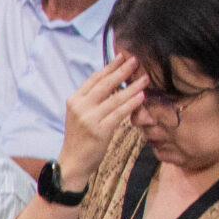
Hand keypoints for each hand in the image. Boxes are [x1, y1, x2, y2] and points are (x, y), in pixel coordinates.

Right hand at [61, 54, 144, 183]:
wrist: (73, 162)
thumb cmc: (80, 138)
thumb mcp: (80, 115)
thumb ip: (92, 99)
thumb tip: (111, 82)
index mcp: (74, 100)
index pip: (94, 79)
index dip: (110, 66)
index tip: (122, 57)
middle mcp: (80, 107)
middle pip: (105, 84)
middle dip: (122, 71)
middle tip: (136, 60)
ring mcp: (89, 119)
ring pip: (114, 98)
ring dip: (132, 86)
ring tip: (145, 78)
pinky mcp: (99, 131)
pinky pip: (119, 113)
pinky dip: (131, 103)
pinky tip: (141, 96)